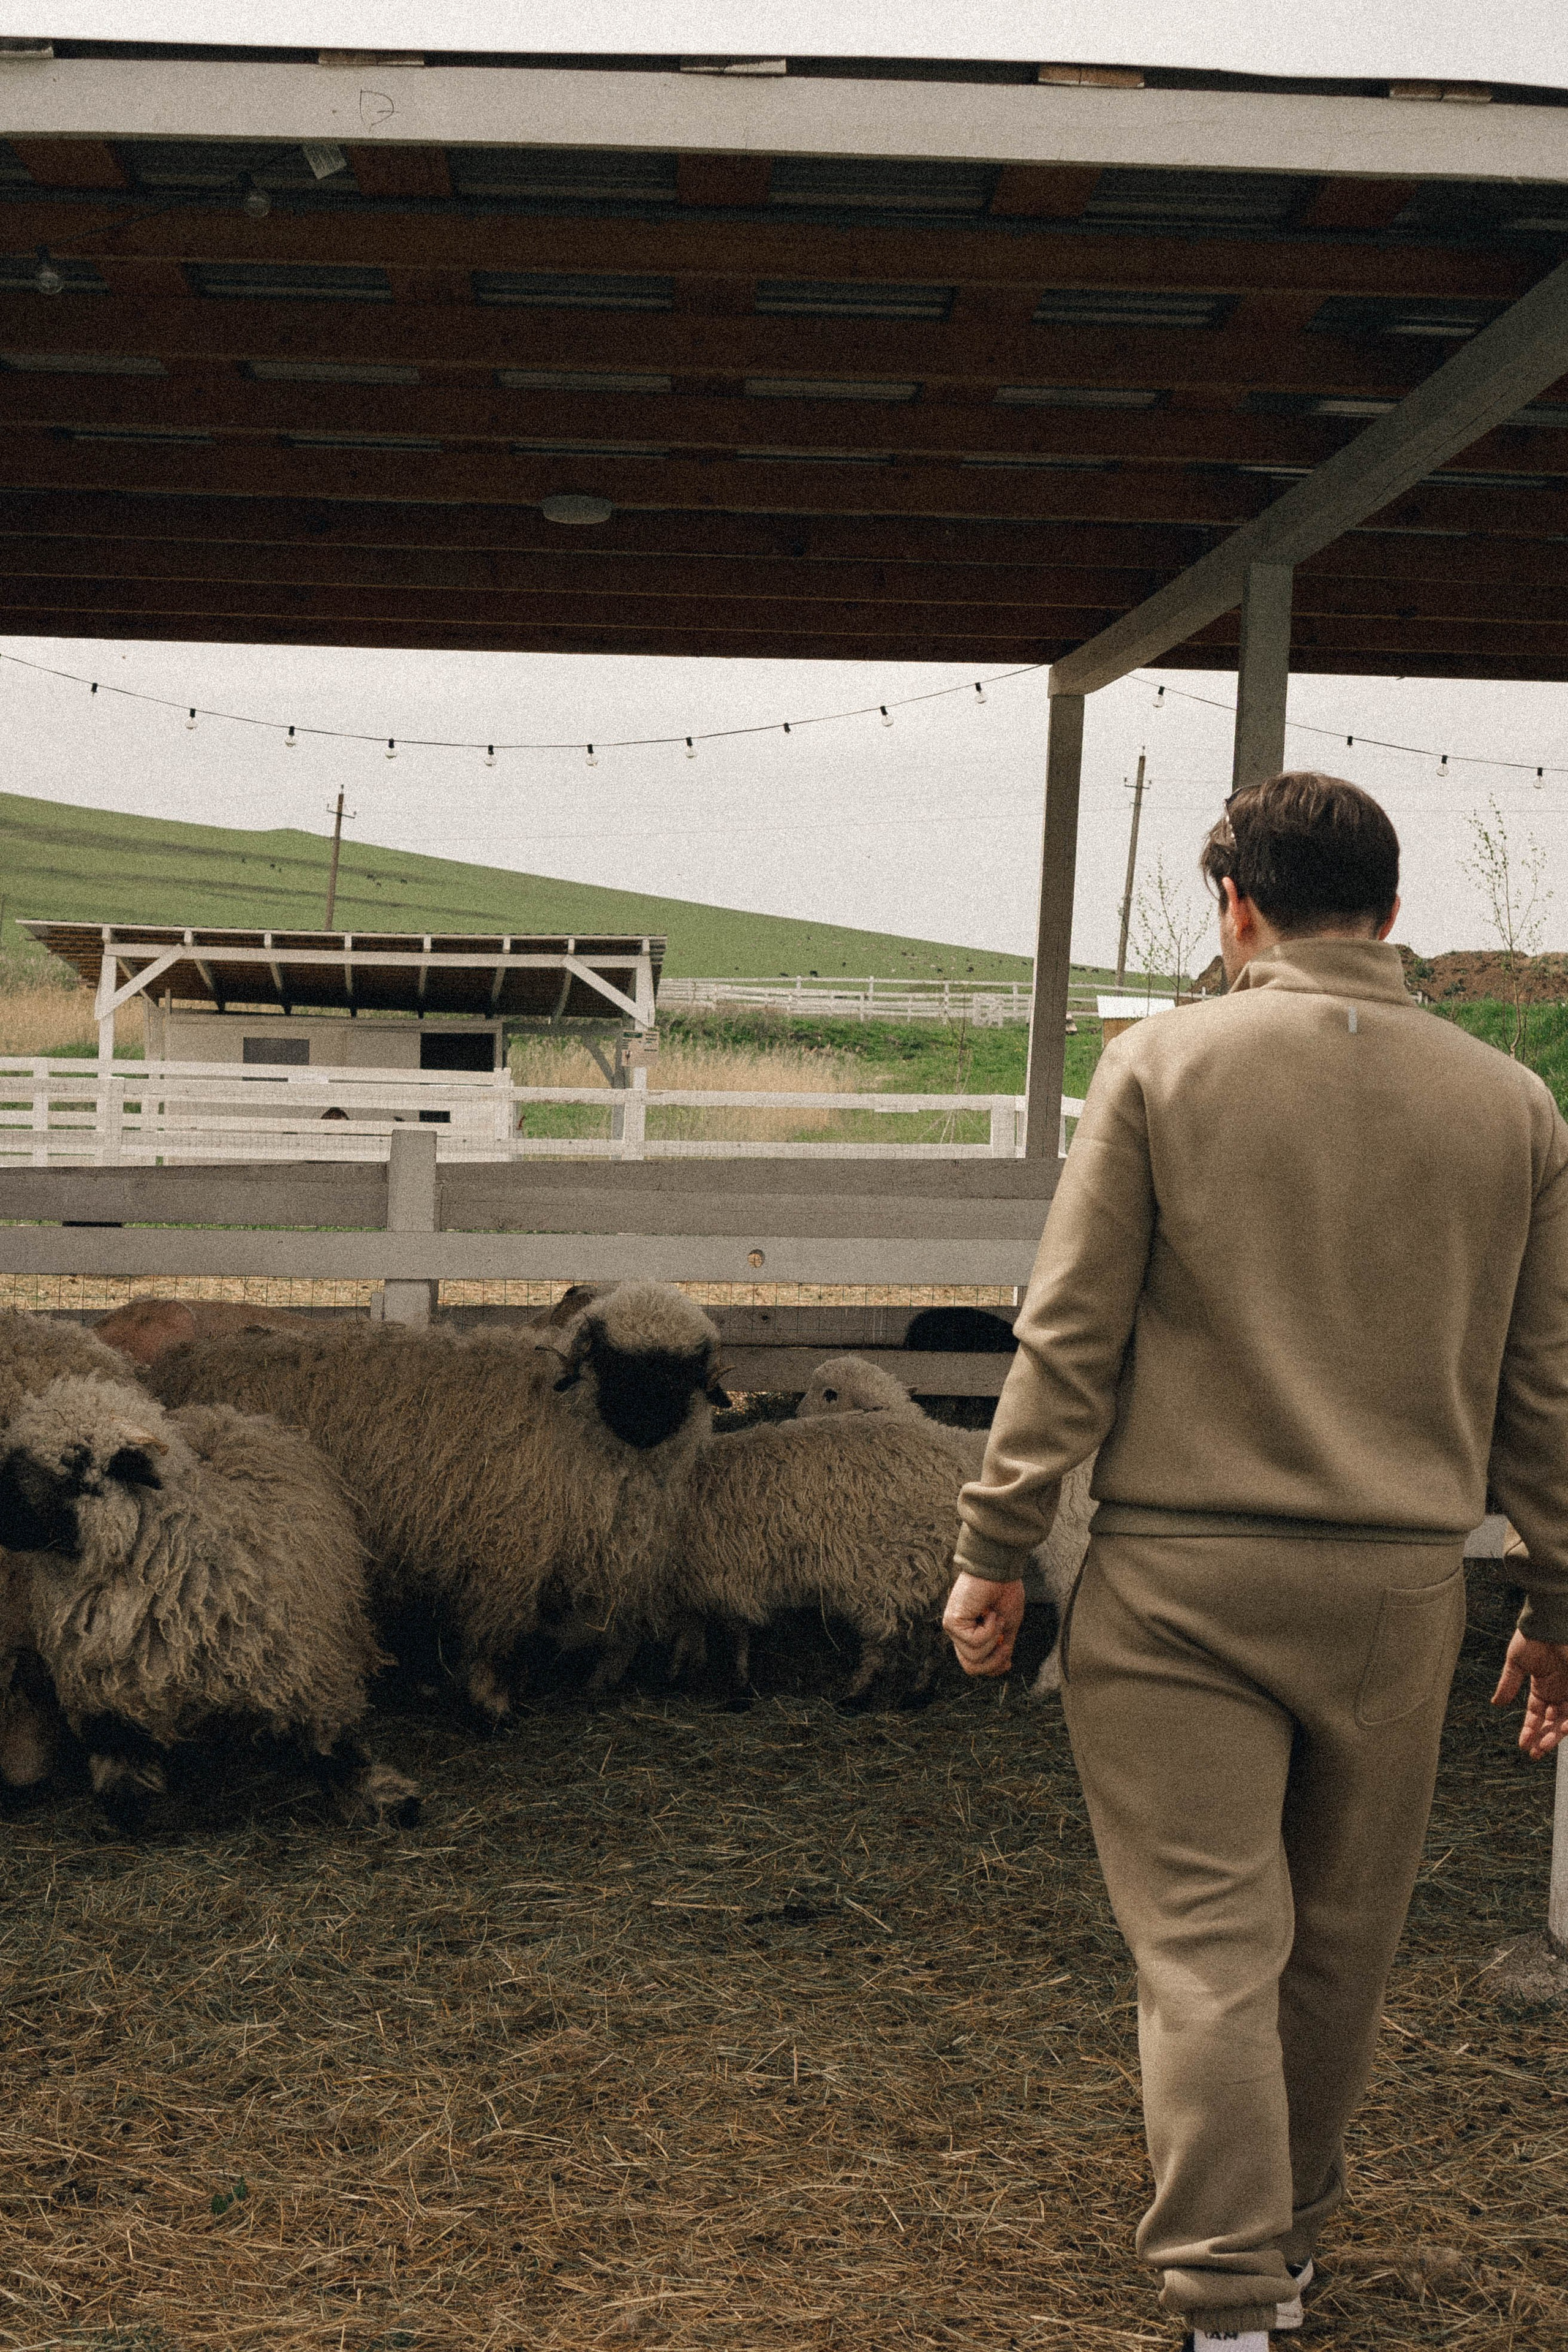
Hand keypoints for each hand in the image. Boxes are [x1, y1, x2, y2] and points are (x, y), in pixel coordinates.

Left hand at [943, 1573, 1026, 1676]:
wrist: (1000, 1569)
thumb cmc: (1004, 1591)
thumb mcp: (1008, 1625)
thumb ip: (1003, 1646)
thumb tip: (1003, 1665)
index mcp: (970, 1633)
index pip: (975, 1664)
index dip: (993, 1668)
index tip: (1009, 1662)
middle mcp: (958, 1633)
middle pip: (971, 1668)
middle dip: (994, 1662)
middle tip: (1005, 1644)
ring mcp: (953, 1628)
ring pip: (974, 1658)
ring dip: (993, 1640)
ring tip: (996, 1618)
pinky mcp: (952, 1622)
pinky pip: (975, 1642)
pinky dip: (990, 1630)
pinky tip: (990, 1612)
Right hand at [1491, 1632, 1567, 1759]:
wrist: (1549, 1624)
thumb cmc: (1531, 1638)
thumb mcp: (1515, 1663)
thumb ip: (1508, 1684)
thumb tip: (1496, 1704)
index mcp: (1542, 1688)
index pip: (1536, 1716)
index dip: (1530, 1731)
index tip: (1523, 1745)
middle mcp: (1558, 1693)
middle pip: (1552, 1723)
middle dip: (1545, 1739)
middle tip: (1536, 1753)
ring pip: (1565, 1720)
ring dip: (1555, 1735)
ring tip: (1545, 1745)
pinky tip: (1561, 1728)